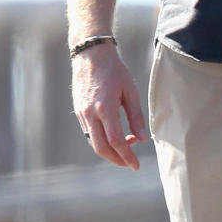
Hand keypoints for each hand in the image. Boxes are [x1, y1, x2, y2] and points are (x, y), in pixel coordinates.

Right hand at [71, 42, 149, 168]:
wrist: (91, 55)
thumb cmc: (114, 70)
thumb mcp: (130, 90)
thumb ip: (136, 116)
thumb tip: (142, 139)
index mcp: (105, 108)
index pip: (116, 141)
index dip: (127, 156)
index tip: (136, 166)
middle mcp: (90, 114)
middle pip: (101, 148)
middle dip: (117, 159)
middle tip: (130, 162)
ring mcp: (82, 114)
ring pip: (94, 143)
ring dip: (109, 151)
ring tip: (127, 145)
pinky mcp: (79, 112)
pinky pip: (89, 134)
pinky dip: (101, 141)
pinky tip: (113, 136)